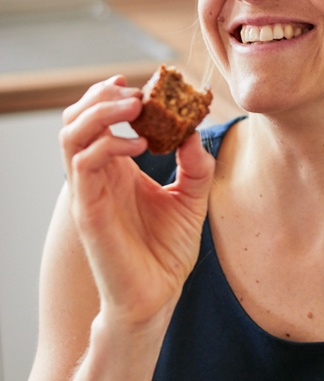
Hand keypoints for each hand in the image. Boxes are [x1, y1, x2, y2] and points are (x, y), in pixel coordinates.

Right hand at [60, 75, 215, 327]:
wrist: (158, 295)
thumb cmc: (168, 251)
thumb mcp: (192, 198)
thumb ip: (195, 165)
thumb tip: (193, 132)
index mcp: (117, 169)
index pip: (97, 119)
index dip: (112, 94)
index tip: (141, 84)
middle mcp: (97, 176)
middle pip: (75, 118)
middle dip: (102, 96)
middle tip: (137, 94)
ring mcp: (89, 192)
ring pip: (71, 134)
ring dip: (101, 112)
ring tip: (135, 110)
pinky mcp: (89, 212)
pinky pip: (84, 165)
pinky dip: (109, 144)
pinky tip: (142, 147)